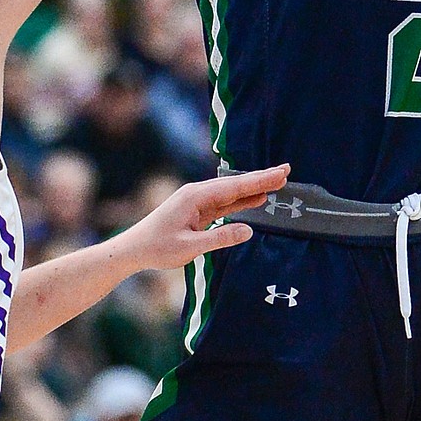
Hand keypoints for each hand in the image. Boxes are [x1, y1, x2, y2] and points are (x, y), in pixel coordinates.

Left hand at [121, 163, 289, 269]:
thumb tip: (248, 230)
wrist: (134, 249)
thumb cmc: (157, 248)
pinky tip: (256, 198)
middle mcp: (198, 194)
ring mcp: (198, 201)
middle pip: (235, 185)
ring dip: (254, 188)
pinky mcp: (198, 211)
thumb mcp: (189, 247)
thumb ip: (219, 238)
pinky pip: (225, 203)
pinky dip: (242, 200)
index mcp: (195, 197)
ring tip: (277, 182)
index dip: (259, 181)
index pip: (234, 187)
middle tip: (286, 171)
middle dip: (261, 178)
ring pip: (232, 193)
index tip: (280, 174)